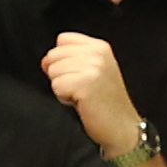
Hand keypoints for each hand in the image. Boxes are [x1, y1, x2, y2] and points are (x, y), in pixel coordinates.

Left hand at [42, 32, 144, 161]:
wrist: (122, 127)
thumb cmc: (106, 103)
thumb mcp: (94, 71)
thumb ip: (70, 59)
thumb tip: (45, 61)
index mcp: (100, 47)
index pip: (63, 39)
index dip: (62, 58)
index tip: (77, 73)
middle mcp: (98, 54)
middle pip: (54, 55)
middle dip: (61, 74)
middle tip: (82, 87)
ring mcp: (92, 68)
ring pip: (53, 71)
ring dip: (63, 87)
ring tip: (82, 95)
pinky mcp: (85, 84)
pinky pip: (56, 86)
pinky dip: (64, 98)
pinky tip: (81, 102)